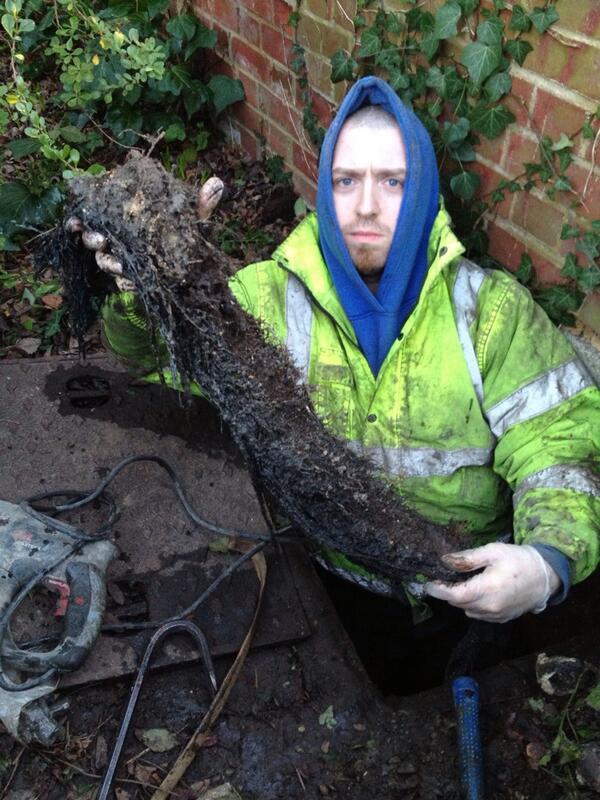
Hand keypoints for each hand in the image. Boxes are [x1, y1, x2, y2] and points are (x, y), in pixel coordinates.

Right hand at [65, 175, 224, 289]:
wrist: (195, 271)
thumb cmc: (189, 236)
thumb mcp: (195, 219)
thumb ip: (202, 203)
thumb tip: (217, 183)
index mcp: (129, 215)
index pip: (98, 210)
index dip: (82, 215)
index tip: (75, 220)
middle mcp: (121, 234)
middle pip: (93, 235)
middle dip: (93, 238)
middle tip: (103, 241)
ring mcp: (124, 257)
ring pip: (103, 259)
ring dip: (108, 262)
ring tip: (119, 264)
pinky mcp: (131, 277)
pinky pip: (120, 281)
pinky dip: (123, 281)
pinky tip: (129, 281)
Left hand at [424, 542, 560, 622]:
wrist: (545, 577)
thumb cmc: (519, 560)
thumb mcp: (492, 552)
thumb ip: (468, 558)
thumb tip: (445, 560)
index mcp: (487, 589)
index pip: (454, 596)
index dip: (438, 591)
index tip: (428, 583)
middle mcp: (490, 607)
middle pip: (459, 604)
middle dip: (448, 592)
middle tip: (444, 578)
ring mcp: (497, 616)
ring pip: (468, 610)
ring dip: (461, 599)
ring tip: (462, 583)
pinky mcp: (502, 619)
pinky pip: (479, 614)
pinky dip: (473, 604)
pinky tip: (477, 591)